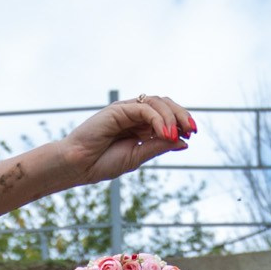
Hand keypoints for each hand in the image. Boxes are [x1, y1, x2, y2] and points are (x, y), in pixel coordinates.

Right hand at [59, 95, 195, 184]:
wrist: (78, 166)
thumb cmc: (102, 163)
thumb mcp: (138, 156)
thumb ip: (158, 146)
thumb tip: (183, 142)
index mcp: (139, 126)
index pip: (166, 115)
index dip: (181, 121)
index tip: (192, 134)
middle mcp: (133, 115)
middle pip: (164, 104)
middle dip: (181, 115)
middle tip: (192, 130)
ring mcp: (125, 111)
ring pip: (156, 103)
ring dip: (171, 117)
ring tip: (177, 133)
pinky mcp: (118, 110)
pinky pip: (143, 108)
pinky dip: (157, 119)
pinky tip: (165, 133)